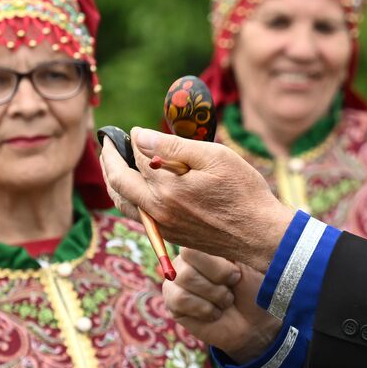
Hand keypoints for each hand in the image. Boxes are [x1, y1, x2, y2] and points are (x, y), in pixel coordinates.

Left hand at [99, 127, 293, 271]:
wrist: (259, 234)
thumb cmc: (242, 191)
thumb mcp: (214, 157)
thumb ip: (172, 146)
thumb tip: (138, 136)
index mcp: (166, 188)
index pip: (138, 157)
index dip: (133, 140)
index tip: (131, 130)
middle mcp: (157, 210)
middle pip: (118, 182)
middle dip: (110, 160)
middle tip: (107, 144)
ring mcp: (161, 226)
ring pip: (123, 202)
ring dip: (113, 181)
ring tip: (112, 165)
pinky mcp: (169, 236)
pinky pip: (136, 216)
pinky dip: (128, 198)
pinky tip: (134, 188)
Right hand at [163, 248, 281, 361]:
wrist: (257, 322)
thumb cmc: (256, 288)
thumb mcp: (251, 260)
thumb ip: (231, 241)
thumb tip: (212, 224)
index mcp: (205, 243)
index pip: (196, 240)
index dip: (218, 262)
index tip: (236, 274)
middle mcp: (186, 259)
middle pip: (188, 258)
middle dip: (218, 279)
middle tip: (232, 288)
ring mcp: (176, 281)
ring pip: (184, 278)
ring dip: (214, 295)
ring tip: (225, 301)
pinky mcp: (173, 303)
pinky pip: (180, 299)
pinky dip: (204, 309)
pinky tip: (214, 313)